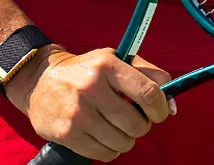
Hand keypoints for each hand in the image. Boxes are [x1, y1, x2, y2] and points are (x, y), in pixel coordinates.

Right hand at [8, 46, 173, 160]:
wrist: (40, 80)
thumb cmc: (87, 70)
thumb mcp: (116, 60)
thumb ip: (149, 75)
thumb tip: (173, 105)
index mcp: (107, 66)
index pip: (148, 93)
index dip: (161, 108)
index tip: (159, 113)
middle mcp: (91, 88)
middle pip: (137, 124)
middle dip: (142, 126)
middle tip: (134, 120)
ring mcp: (78, 113)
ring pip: (122, 142)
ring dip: (126, 139)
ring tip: (116, 128)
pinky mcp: (67, 133)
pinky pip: (104, 154)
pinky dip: (110, 149)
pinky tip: (103, 136)